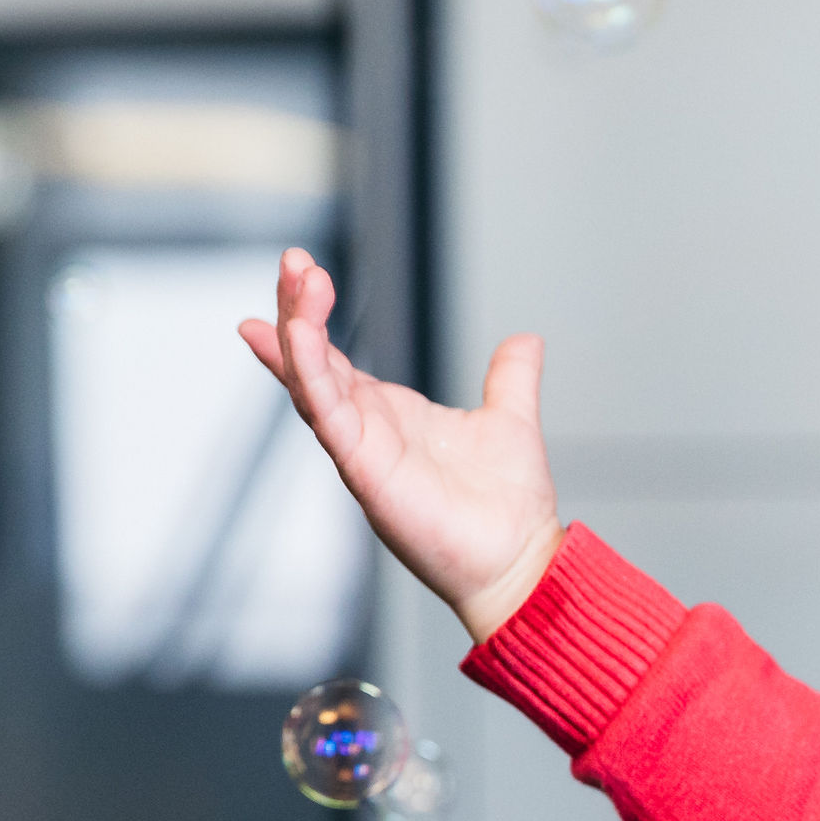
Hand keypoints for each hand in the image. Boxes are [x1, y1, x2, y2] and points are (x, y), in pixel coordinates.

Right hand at [237, 248, 565, 640]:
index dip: (311, 319)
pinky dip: (310, 375)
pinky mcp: (366, 472)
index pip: (333, 360)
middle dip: (296, 310)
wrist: (521, 561)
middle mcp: (365, 431)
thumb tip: (526, 340)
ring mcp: (360, 452)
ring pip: (311, 383)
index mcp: (388, 416)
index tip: (298, 275)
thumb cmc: (509, 507)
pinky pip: (328, 416)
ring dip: (297, 332)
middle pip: (311, 362)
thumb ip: (510, 378)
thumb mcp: (510, 420)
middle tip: (294, 259)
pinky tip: (298, 336)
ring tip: (297, 281)